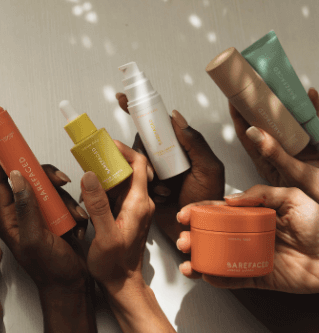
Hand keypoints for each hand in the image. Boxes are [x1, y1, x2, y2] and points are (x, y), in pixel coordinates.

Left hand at [0, 154, 89, 295]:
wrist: (73, 285)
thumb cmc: (51, 270)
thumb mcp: (35, 238)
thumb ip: (25, 207)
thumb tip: (15, 176)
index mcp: (9, 219)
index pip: (0, 184)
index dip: (1, 162)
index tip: (5, 144)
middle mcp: (22, 214)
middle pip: (28, 179)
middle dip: (45, 178)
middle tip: (58, 181)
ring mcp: (40, 215)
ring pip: (48, 188)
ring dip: (64, 199)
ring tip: (72, 217)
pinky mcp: (56, 217)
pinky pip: (63, 200)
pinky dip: (73, 208)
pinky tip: (77, 222)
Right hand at [80, 141, 154, 297]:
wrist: (121, 285)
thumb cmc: (114, 265)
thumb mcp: (105, 235)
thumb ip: (98, 205)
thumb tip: (91, 175)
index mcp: (138, 204)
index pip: (139, 165)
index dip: (124, 150)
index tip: (106, 145)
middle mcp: (139, 203)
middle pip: (129, 170)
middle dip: (110, 161)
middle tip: (91, 157)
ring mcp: (133, 209)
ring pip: (121, 181)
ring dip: (104, 176)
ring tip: (86, 180)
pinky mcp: (126, 215)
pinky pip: (116, 194)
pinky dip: (103, 189)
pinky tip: (89, 197)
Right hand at [117, 93, 224, 241]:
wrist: (199, 233)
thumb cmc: (209, 201)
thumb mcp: (209, 170)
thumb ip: (195, 143)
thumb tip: (176, 117)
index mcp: (180, 149)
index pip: (159, 124)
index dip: (140, 110)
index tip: (122, 99)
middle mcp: (164, 158)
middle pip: (141, 142)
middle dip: (142, 152)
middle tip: (155, 172)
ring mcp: (152, 173)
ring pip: (134, 161)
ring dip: (145, 173)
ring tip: (164, 189)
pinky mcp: (142, 189)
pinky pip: (130, 181)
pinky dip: (142, 187)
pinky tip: (161, 196)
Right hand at [176, 185, 318, 292]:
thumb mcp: (294, 198)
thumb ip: (263, 194)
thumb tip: (231, 199)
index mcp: (252, 216)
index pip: (219, 212)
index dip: (199, 212)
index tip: (184, 214)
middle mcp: (247, 237)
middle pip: (211, 237)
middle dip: (192, 239)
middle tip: (183, 241)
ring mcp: (249, 258)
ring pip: (216, 260)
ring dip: (198, 261)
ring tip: (188, 264)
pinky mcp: (257, 277)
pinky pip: (232, 280)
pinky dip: (217, 279)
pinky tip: (206, 276)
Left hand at [229, 88, 318, 201]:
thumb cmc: (314, 196)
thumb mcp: (293, 173)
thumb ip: (274, 153)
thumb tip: (252, 130)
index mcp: (268, 159)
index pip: (248, 133)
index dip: (239, 115)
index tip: (232, 95)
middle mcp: (282, 151)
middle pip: (268, 122)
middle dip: (262, 103)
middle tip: (255, 81)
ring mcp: (300, 148)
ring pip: (289, 121)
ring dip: (286, 102)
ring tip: (279, 82)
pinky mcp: (317, 145)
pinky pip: (315, 123)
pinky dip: (314, 109)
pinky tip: (311, 95)